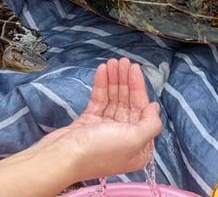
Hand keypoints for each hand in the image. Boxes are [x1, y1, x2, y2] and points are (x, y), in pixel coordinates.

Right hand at [38, 58, 161, 181]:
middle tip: (122, 61)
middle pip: (128, 103)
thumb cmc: (100, 150)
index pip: (143, 112)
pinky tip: (102, 70)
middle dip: (126, 81)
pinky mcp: (90, 123)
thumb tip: (154, 107)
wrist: (63, 157)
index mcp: (138, 148)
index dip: (139, 89)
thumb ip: (151, 124)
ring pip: (114, 100)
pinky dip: (101, 85)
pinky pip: (100, 101)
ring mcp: (106, 130)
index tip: (135, 69)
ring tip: (112, 62)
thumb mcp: (134, 139)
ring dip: (114, 80)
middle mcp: (124, 139)